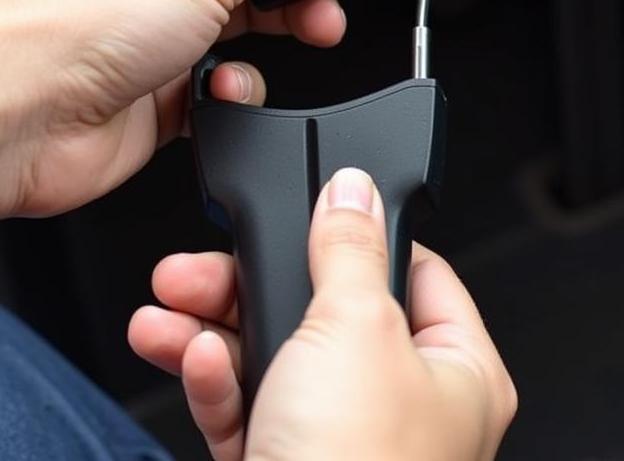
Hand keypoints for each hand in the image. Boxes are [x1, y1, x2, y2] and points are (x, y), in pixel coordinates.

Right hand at [129, 168, 516, 460]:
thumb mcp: (354, 328)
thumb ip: (349, 248)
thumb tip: (354, 189)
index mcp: (456, 370)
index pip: (413, 272)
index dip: (357, 236)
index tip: (309, 213)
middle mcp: (405, 406)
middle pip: (328, 311)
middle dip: (255, 283)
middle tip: (202, 263)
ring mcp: (344, 442)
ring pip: (279, 358)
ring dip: (215, 327)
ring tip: (167, 306)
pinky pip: (251, 408)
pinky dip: (216, 380)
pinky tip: (187, 355)